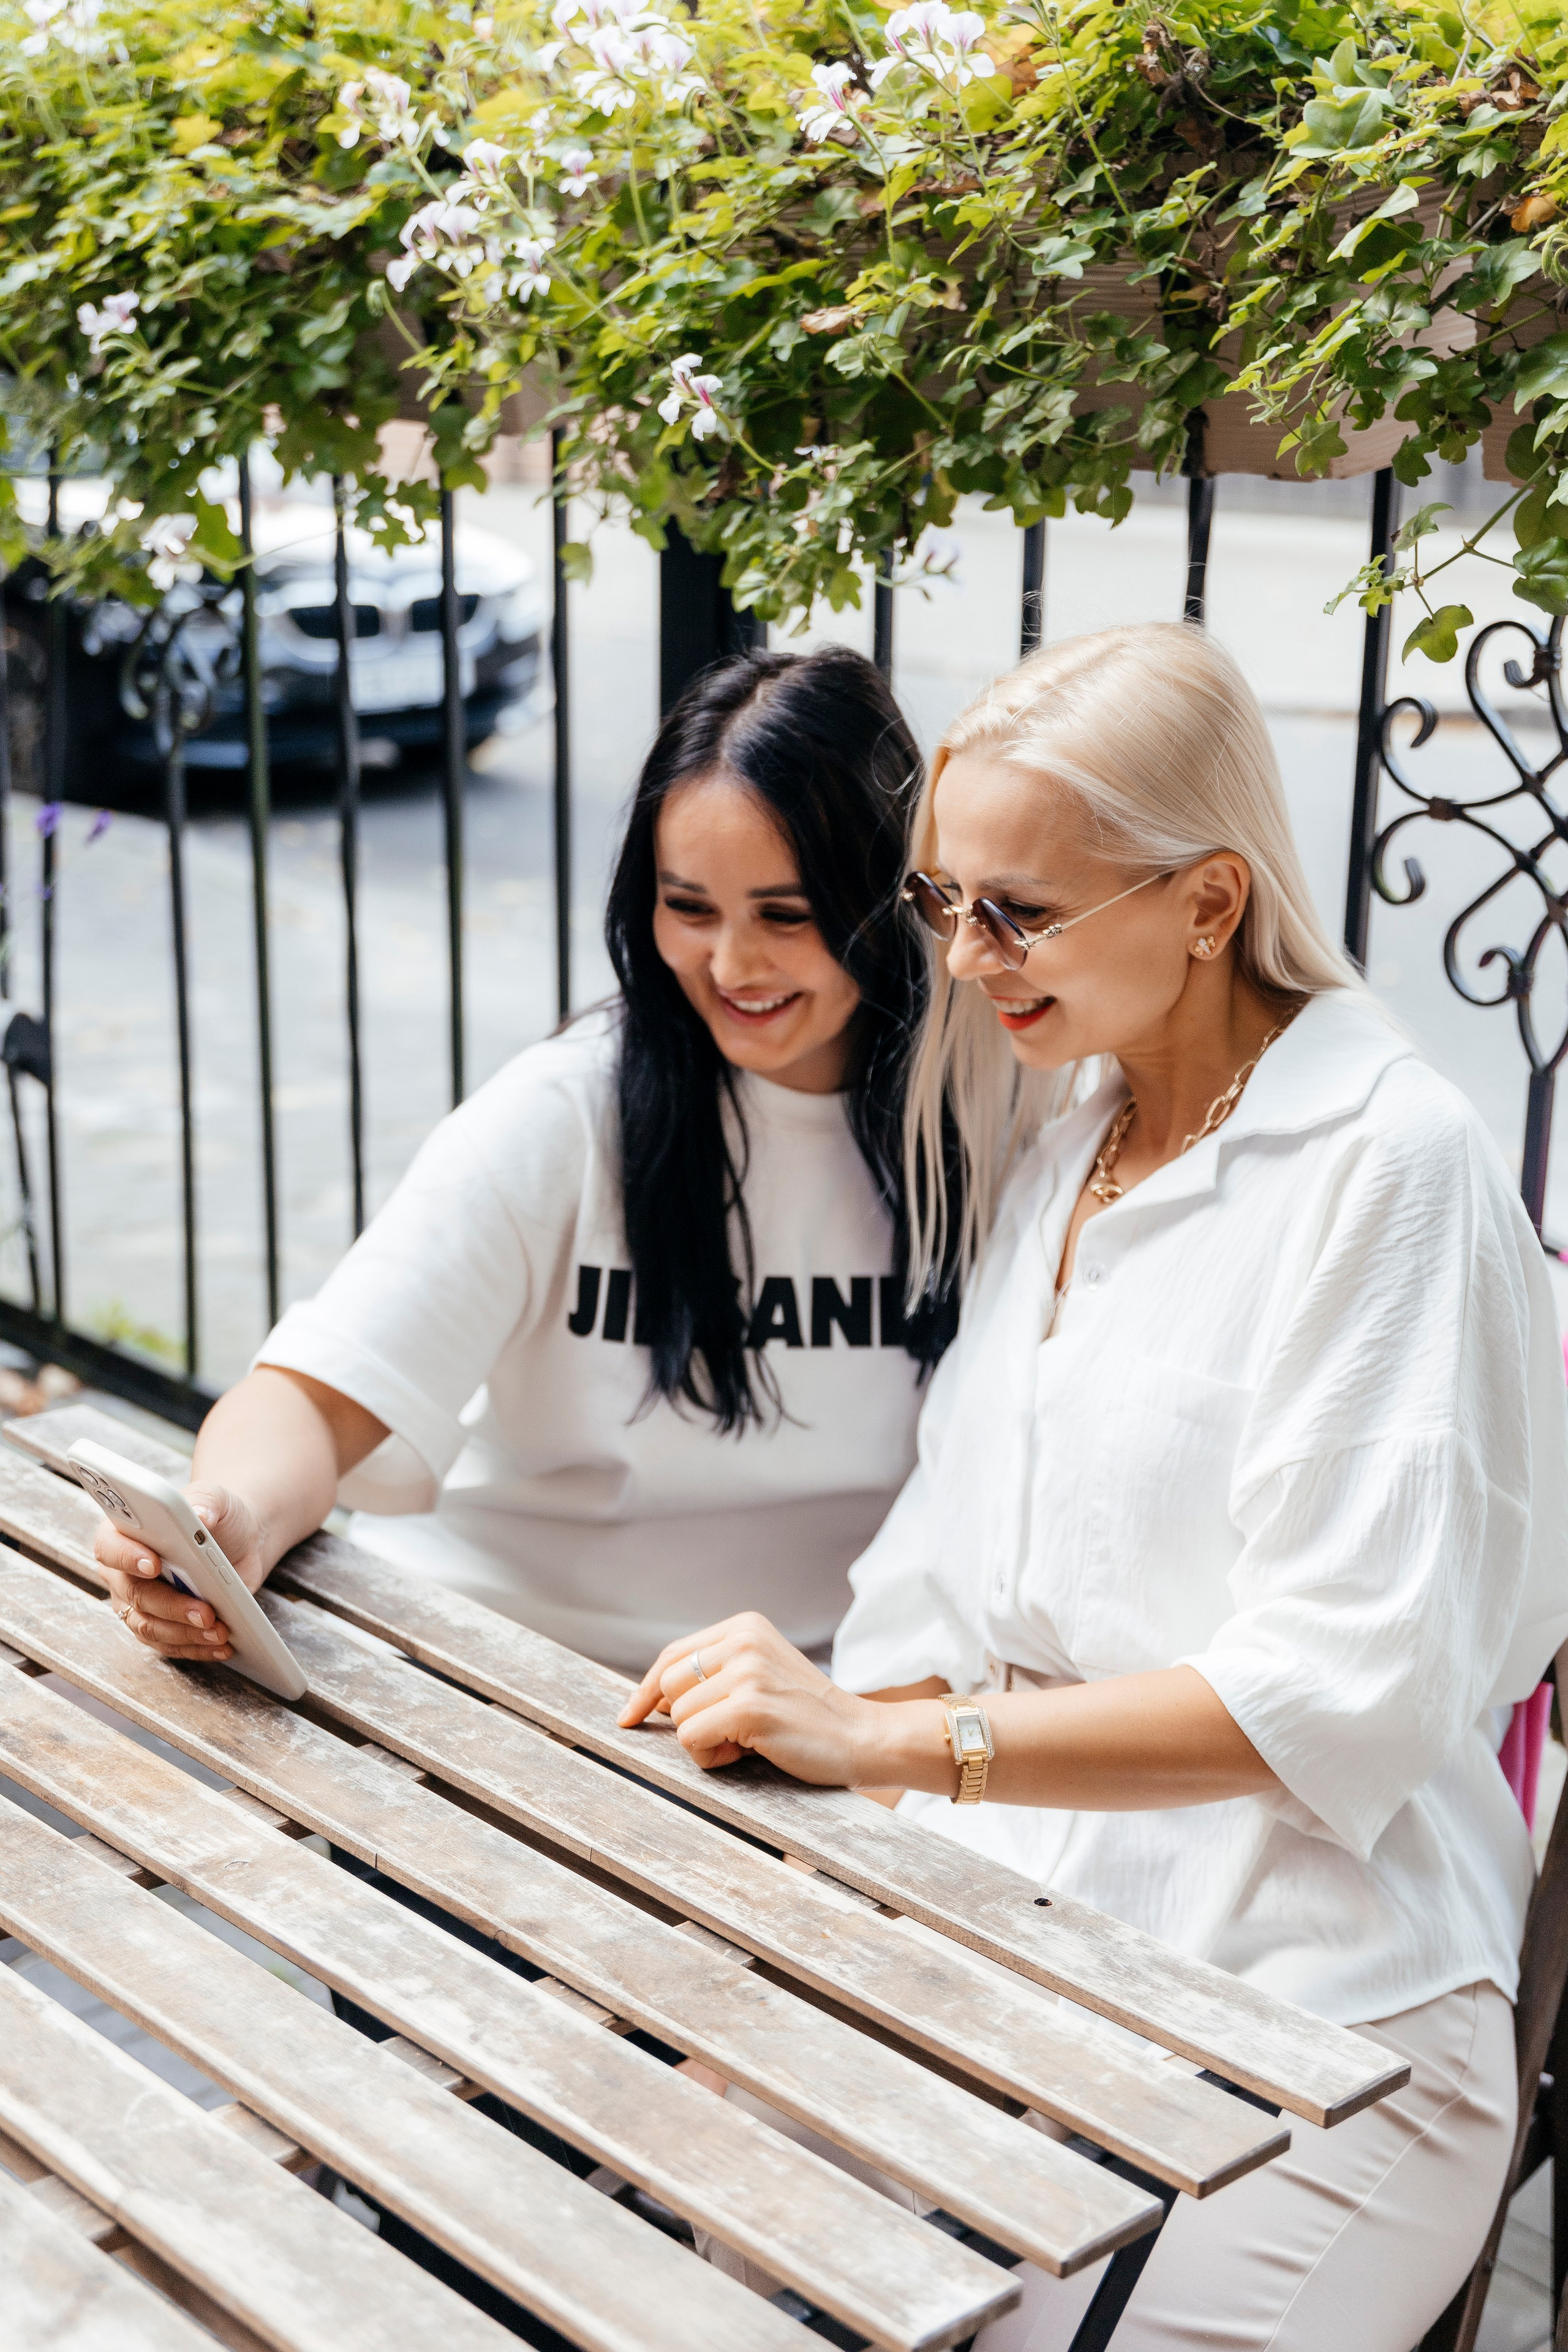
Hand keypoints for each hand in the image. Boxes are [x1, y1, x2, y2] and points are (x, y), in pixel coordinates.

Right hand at [93, 1484, 266, 1665]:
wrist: (239, 1543)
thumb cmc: (218, 1516)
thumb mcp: (217, 1499)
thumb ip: (206, 1501)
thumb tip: (201, 1515)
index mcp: (123, 1533)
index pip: (111, 1546)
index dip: (128, 1557)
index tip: (154, 1564)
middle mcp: (122, 1572)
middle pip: (135, 1595)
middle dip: (172, 1606)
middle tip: (206, 1612)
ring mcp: (137, 1604)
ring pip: (149, 1627)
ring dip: (185, 1633)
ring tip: (219, 1631)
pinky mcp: (159, 1627)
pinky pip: (169, 1645)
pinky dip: (196, 1648)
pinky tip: (221, 1645)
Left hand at [618, 1611, 885, 1783]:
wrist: (862, 1736)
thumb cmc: (807, 1717)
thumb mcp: (760, 1675)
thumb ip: (716, 1675)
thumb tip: (654, 1700)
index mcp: (744, 1626)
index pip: (673, 1655)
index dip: (646, 1690)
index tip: (630, 1716)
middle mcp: (743, 1640)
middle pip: (669, 1684)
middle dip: (685, 1719)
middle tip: (727, 1734)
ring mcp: (747, 1671)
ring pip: (680, 1717)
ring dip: (704, 1742)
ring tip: (746, 1742)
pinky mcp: (750, 1707)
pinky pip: (693, 1739)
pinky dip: (711, 1757)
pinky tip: (748, 1752)